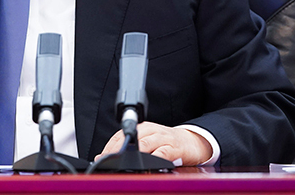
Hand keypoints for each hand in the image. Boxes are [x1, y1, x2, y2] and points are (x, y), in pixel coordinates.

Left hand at [98, 121, 212, 165]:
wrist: (192, 141)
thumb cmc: (168, 143)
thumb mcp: (149, 142)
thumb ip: (132, 148)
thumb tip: (109, 158)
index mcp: (142, 128)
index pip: (121, 135)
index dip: (110, 147)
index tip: (101, 158)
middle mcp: (151, 130)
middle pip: (130, 138)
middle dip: (117, 150)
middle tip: (109, 161)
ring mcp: (163, 138)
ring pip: (144, 144)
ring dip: (132, 154)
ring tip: (123, 163)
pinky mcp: (174, 147)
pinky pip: (162, 153)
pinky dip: (154, 160)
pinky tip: (147, 166)